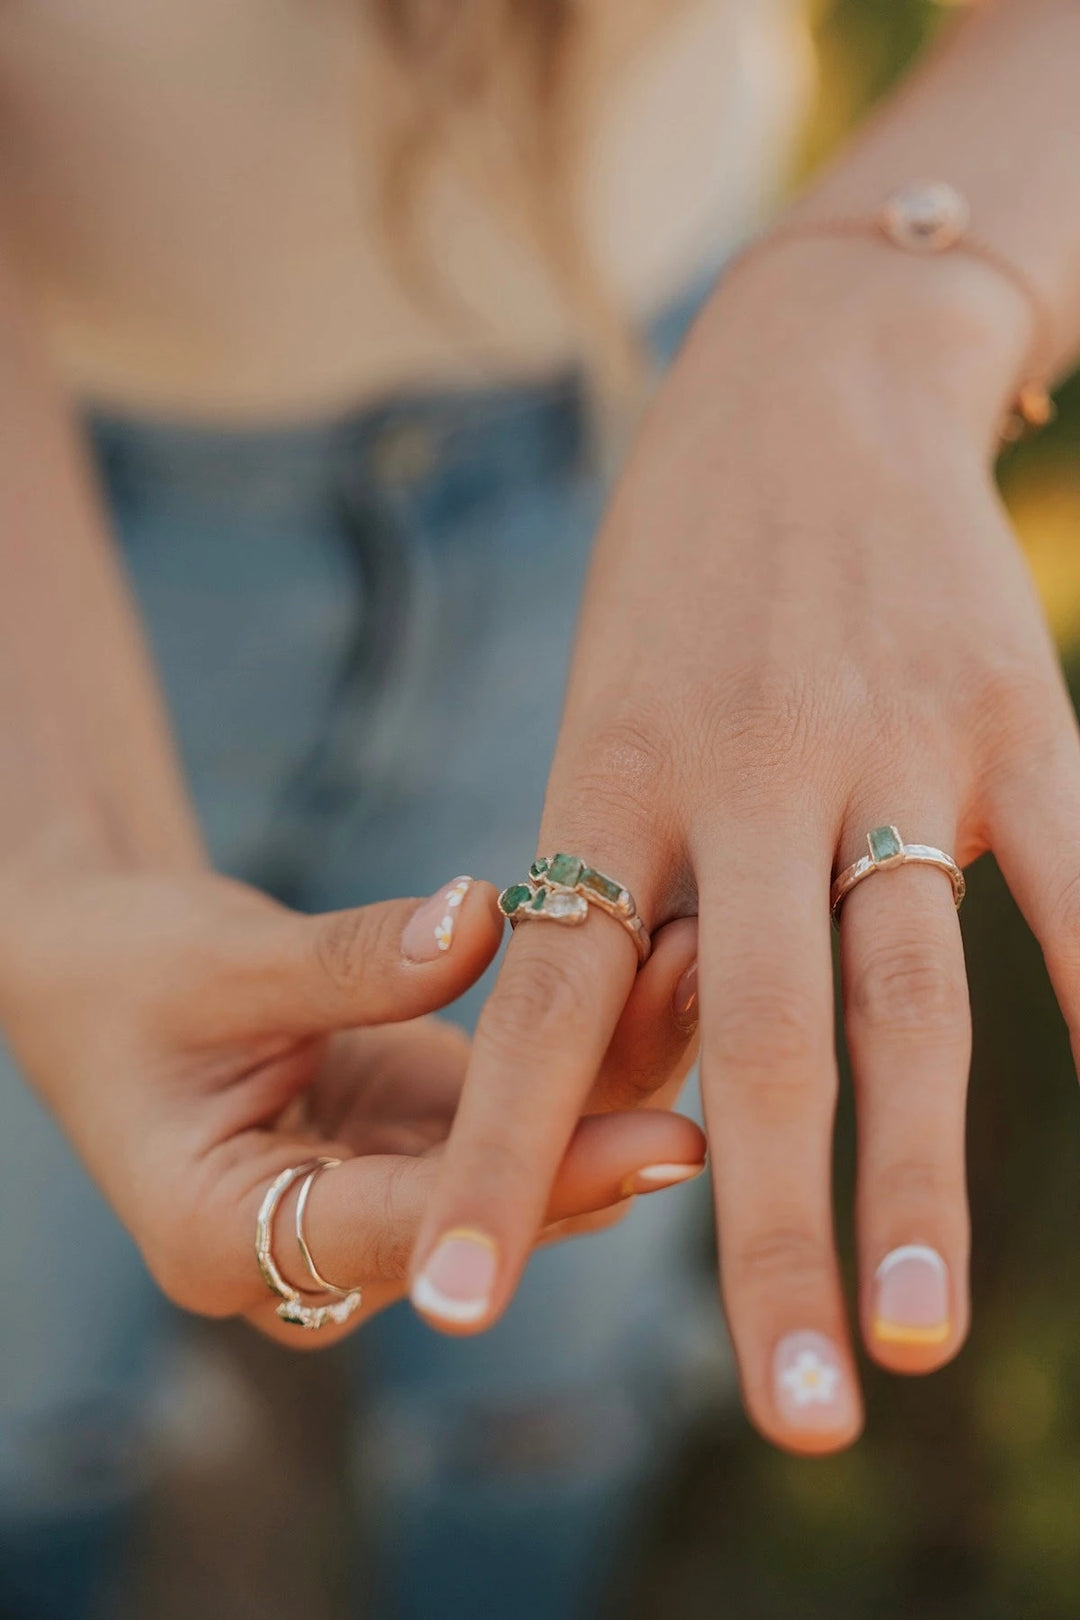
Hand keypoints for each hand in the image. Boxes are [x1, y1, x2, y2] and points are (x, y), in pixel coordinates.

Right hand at [0, 862, 704, 1343]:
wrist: (109, 975)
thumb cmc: (129, 977)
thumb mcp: (217, 966)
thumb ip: (347, 961)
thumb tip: (482, 920)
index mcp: (226, 1239)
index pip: (401, 1230)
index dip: (537, 1186)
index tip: (664, 1146)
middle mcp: (315, 1256)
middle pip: (488, 1209)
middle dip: (609, 1125)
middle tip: (730, 1030)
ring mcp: (379, 1206)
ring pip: (526, 1164)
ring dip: (620, 1075)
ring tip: (709, 970)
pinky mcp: (423, 1148)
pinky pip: (523, 1112)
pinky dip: (590, 1049)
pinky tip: (664, 967)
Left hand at [410, 240, 1076, 1448]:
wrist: (804, 377)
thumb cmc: (683, 576)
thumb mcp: (613, 710)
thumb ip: (640, 888)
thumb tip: (654, 1075)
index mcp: (611, 778)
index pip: (542, 1004)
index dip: (497, 1161)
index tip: (451, 1311)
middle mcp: (742, 775)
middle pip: (750, 1039)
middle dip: (761, 1234)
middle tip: (780, 1417)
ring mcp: (886, 744)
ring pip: (909, 992)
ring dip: (919, 1174)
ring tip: (918, 1335)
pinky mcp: (1009, 707)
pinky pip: (1071, 873)